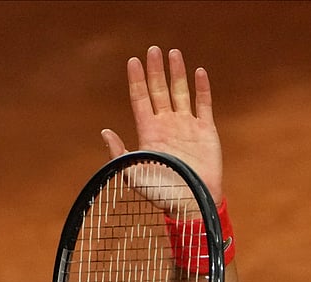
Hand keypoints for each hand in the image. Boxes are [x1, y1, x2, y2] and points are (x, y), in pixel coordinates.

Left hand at [102, 46, 223, 202]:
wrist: (191, 202)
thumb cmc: (161, 193)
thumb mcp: (133, 174)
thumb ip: (119, 153)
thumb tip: (105, 132)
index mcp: (148, 132)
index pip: (140, 99)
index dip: (136, 80)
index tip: (132, 61)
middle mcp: (166, 125)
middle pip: (159, 90)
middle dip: (155, 70)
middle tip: (152, 49)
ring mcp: (186, 126)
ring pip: (180, 92)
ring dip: (177, 73)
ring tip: (173, 53)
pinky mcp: (205, 131)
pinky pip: (203, 104)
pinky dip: (202, 88)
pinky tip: (199, 72)